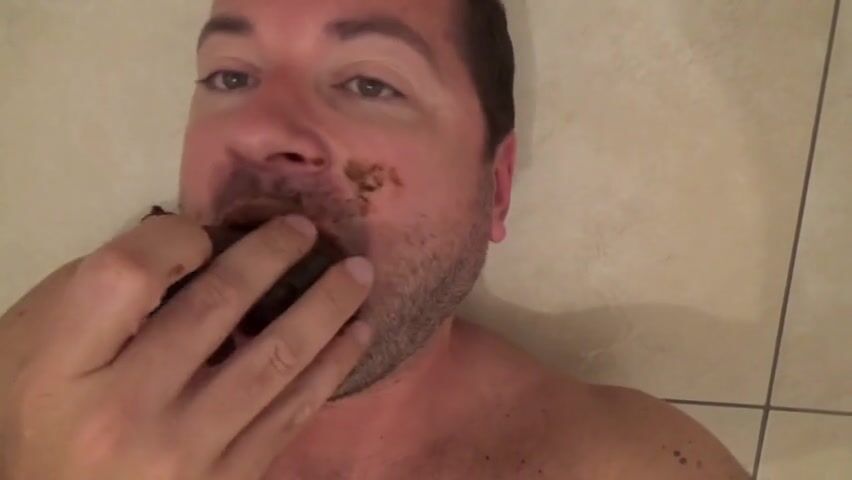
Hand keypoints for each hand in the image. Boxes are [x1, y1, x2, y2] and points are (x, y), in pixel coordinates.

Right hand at [0, 214, 373, 479]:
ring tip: (359, 274)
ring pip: (276, 360)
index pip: (131, 274)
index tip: (202, 234)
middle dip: (273, 254)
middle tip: (307, 229)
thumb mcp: (38, 347)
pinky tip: (356, 334)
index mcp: (63, 366)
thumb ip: (103, 294)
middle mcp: (126, 411)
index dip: (175, 237)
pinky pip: (293, 414)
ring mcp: (186, 452)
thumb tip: (195, 246)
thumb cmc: (43, 418)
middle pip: (217, 307)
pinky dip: (332, 367)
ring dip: (328, 307)